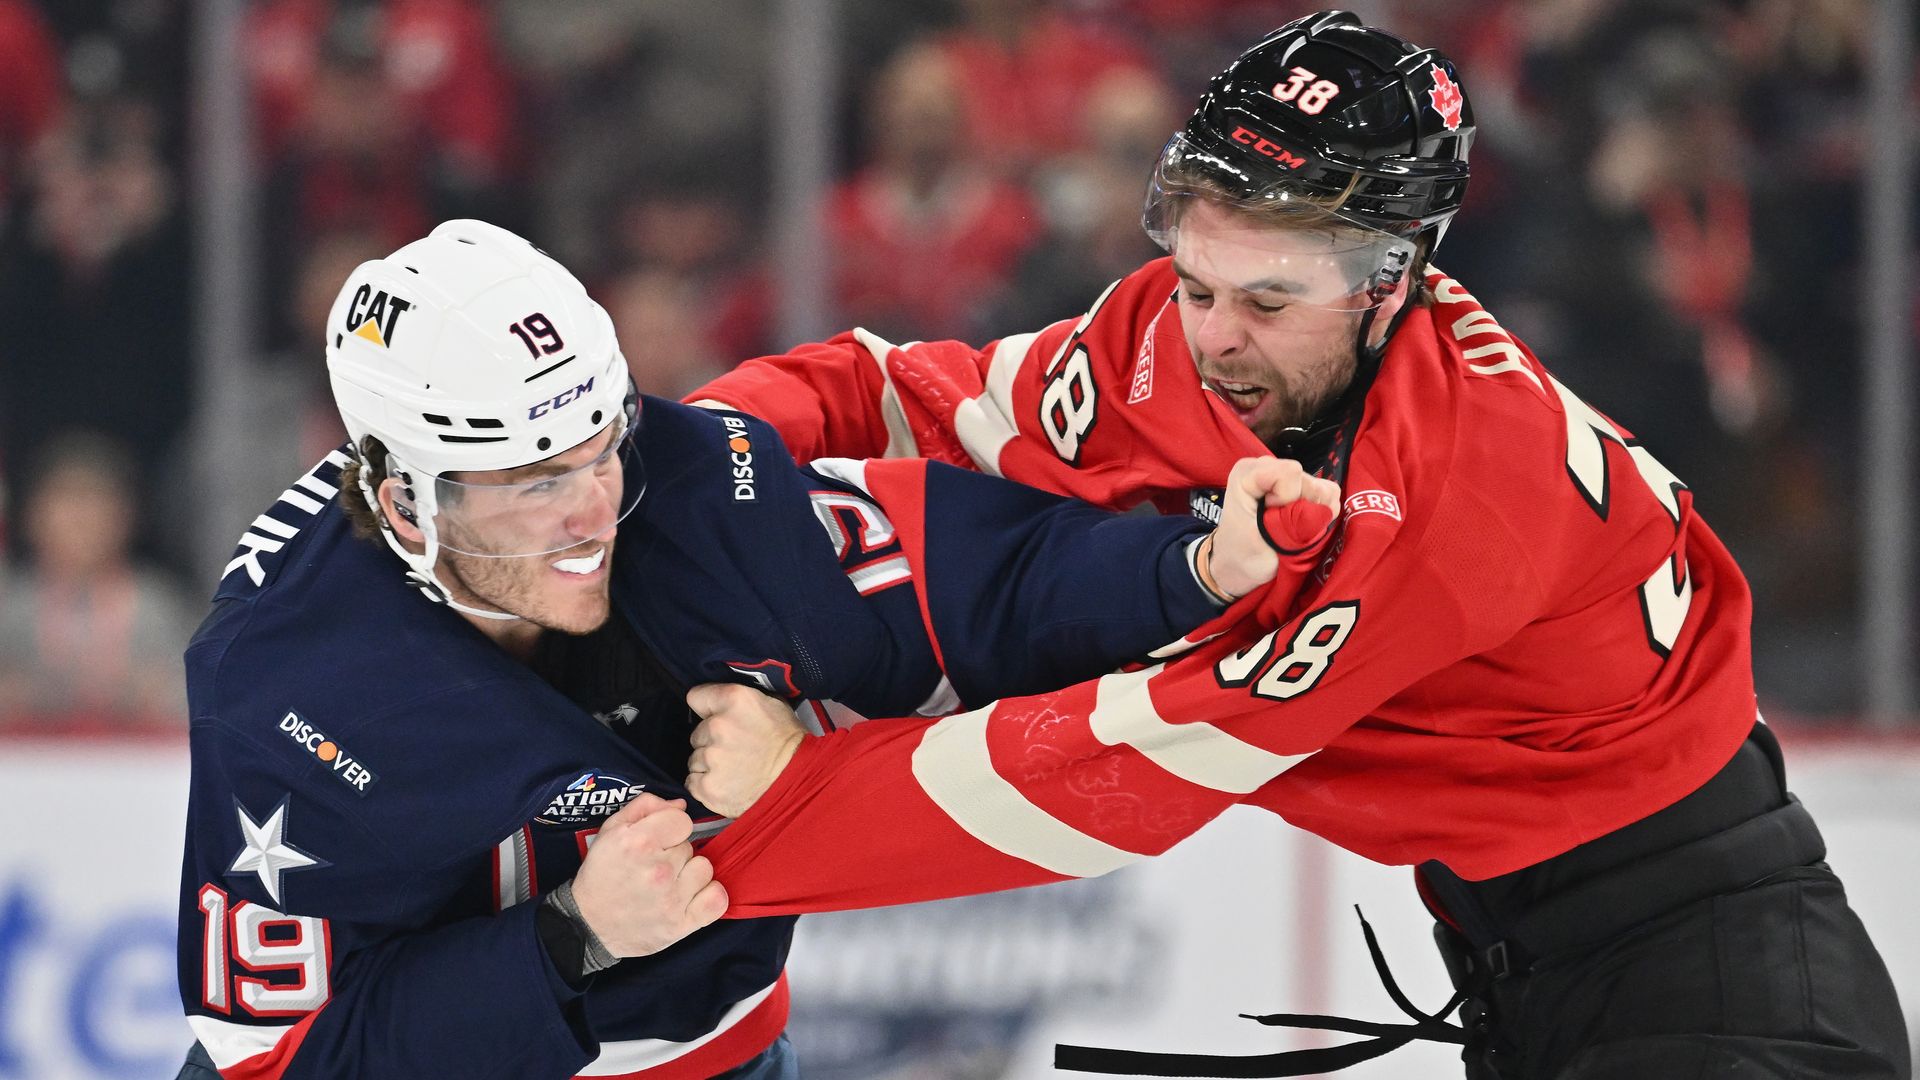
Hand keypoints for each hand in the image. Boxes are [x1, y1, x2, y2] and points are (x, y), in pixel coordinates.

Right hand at [567, 793, 726, 956]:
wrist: (589, 925)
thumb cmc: (601, 876)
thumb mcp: (611, 831)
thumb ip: (645, 807)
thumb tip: (680, 804)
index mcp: (639, 843)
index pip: (683, 820)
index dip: (670, 829)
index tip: (657, 842)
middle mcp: (658, 871)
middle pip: (690, 846)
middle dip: (674, 854)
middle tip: (652, 868)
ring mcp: (672, 899)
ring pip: (704, 869)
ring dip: (690, 875)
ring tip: (668, 884)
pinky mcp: (681, 924)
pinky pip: (717, 899)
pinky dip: (708, 897)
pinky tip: (691, 898)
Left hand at [685, 683, 808, 817]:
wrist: (799, 782)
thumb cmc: (789, 743)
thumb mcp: (772, 705)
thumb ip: (741, 700)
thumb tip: (722, 702)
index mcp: (735, 699)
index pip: (696, 697)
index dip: (707, 709)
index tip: (716, 717)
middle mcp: (718, 726)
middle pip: (697, 733)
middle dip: (711, 741)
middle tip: (736, 750)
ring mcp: (711, 758)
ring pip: (695, 759)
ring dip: (710, 765)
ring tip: (735, 770)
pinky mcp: (707, 786)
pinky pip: (693, 782)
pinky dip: (706, 785)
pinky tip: (727, 785)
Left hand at [1201, 457, 1340, 599]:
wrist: (1242, 565)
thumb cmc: (1243, 554)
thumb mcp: (1259, 540)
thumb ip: (1291, 522)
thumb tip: (1325, 509)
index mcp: (1249, 472)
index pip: (1290, 472)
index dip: (1287, 499)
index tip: (1269, 519)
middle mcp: (1268, 466)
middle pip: (1308, 481)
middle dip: (1301, 509)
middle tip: (1281, 527)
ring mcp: (1288, 475)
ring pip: (1322, 489)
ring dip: (1312, 513)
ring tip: (1290, 527)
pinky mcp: (1305, 487)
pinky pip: (1330, 494)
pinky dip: (1321, 514)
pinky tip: (1302, 524)